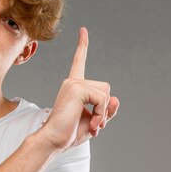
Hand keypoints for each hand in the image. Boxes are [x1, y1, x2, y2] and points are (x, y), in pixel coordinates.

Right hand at [39, 27, 119, 150]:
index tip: (83, 30)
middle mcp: (72, 81)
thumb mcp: (95, 121)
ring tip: (92, 125)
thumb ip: (107, 110)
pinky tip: (92, 123)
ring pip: (106, 94)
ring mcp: (73, 84)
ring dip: (103, 113)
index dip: (82, 46)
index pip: (79, 62)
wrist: (54, 141)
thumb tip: (116, 98)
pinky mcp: (77, 89)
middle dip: (105, 108)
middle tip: (95, 124)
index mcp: (74, 86)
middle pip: (106, 88)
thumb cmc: (70, 133)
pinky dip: (101, 114)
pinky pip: (102, 99)